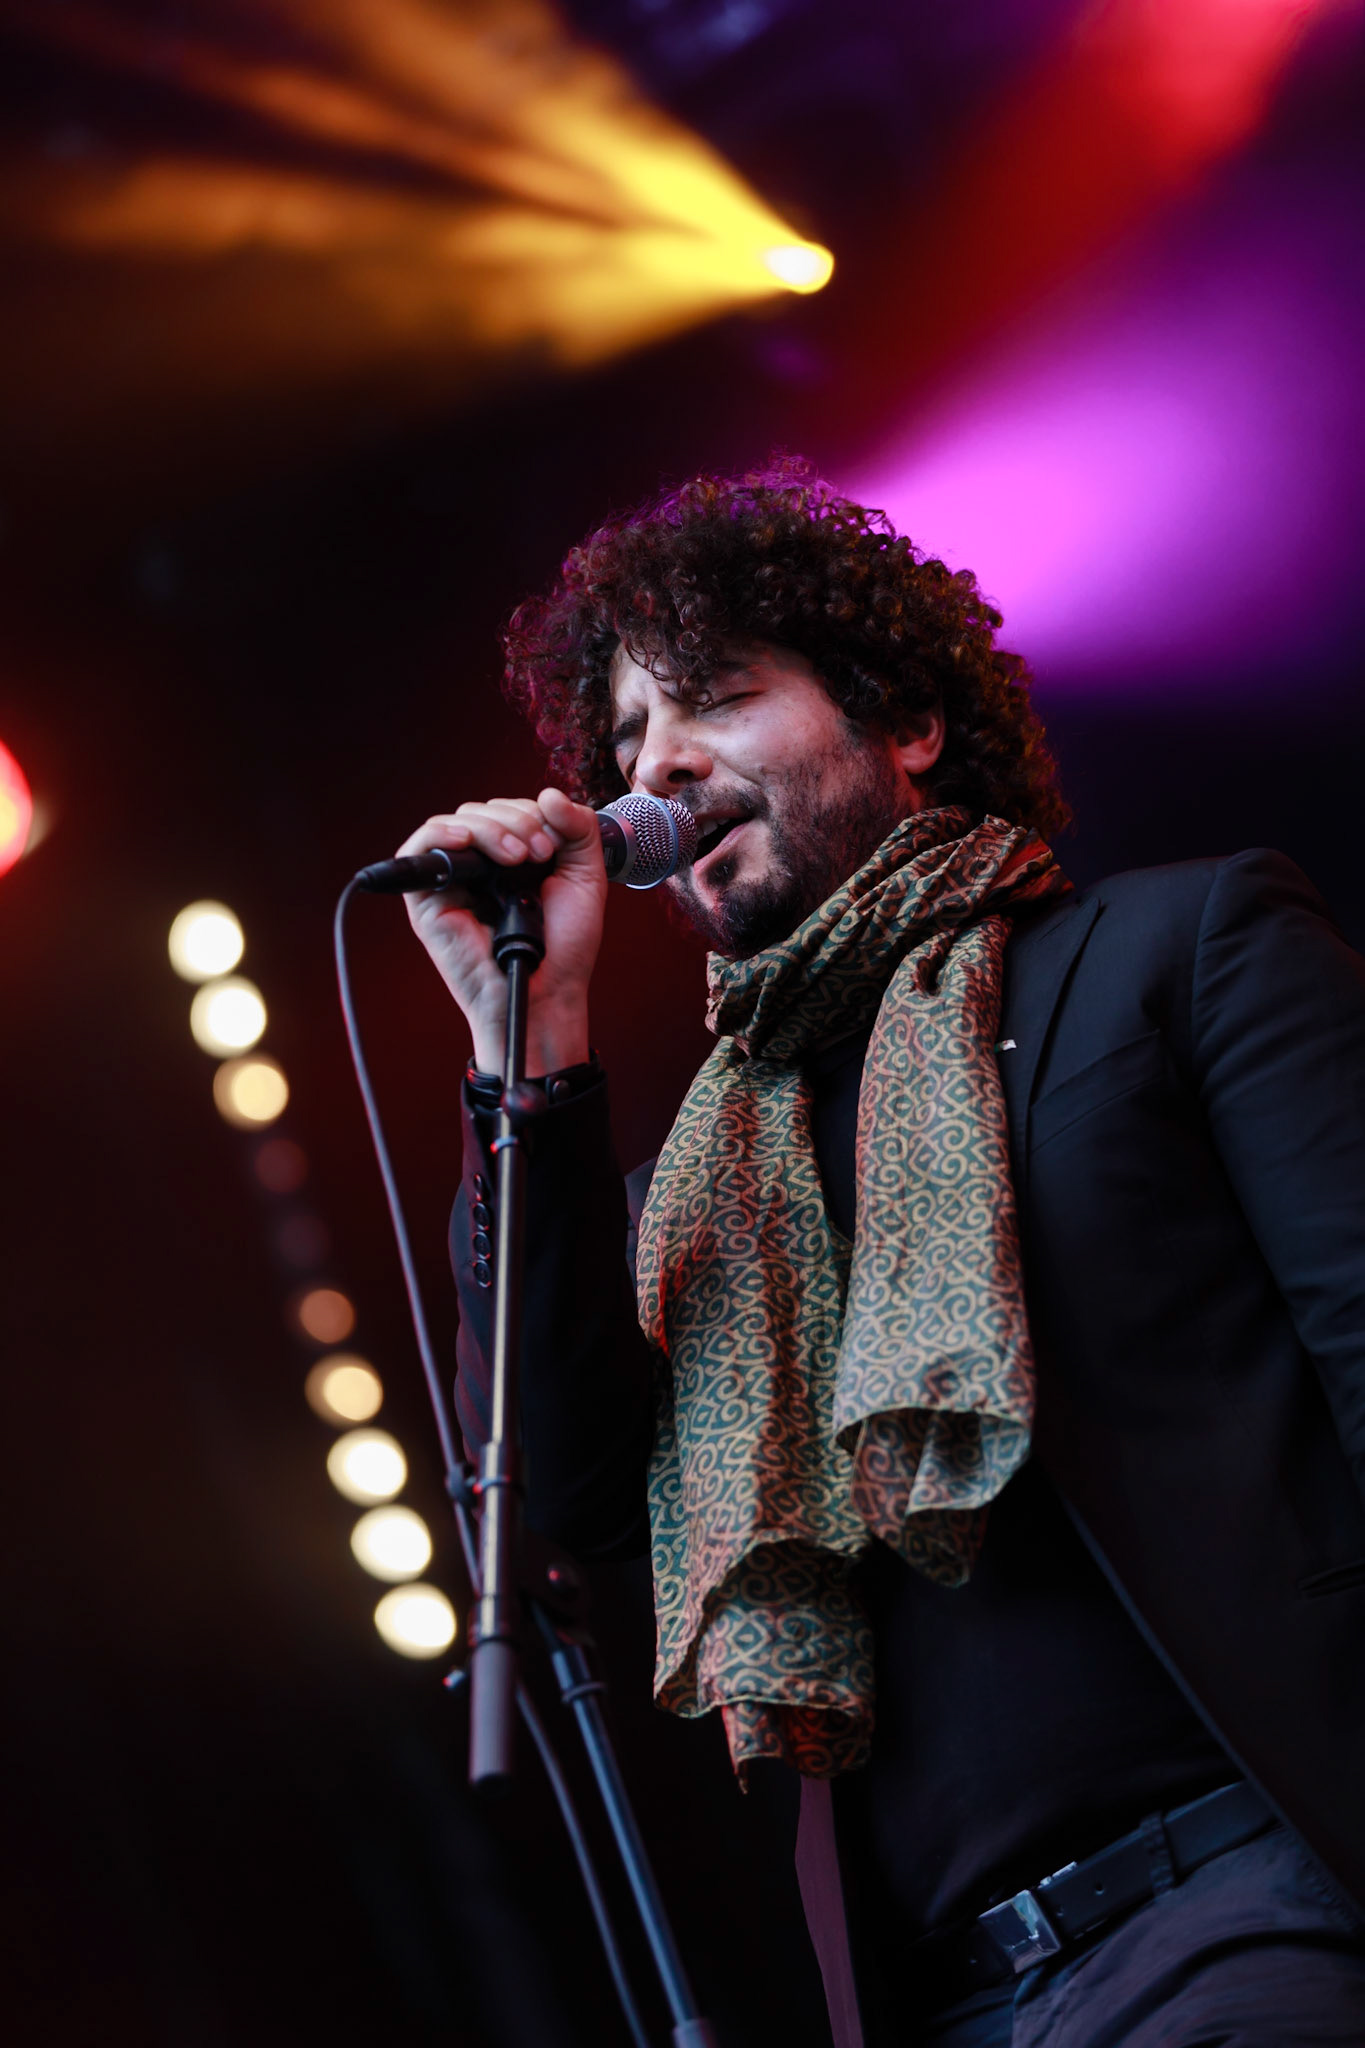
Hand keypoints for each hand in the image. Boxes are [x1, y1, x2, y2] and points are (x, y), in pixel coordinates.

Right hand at [398, 787, 605, 1074]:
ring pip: (456, 822)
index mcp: (514, 856)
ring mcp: (453, 880)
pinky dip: (441, 835)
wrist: (548, 991)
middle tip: (540, 855)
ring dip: (490, 829)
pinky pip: (420, 849)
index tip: (552, 847)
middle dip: (516, 822)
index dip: (530, 814)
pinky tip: (466, 841)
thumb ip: (578, 829)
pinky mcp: (428, 899)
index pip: (509, 809)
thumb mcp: (585, 876)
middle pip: (481, 810)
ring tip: (518, 858)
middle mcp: (480, 864)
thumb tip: (548, 793)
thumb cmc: (564, 946)